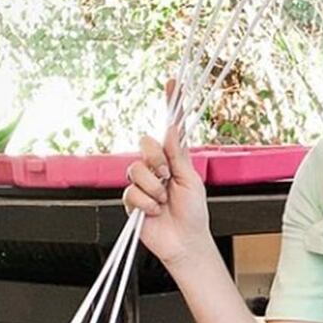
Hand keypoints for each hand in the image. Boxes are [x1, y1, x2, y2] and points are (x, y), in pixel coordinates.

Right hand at [122, 81, 211, 269]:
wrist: (184, 240)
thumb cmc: (193, 212)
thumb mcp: (190, 180)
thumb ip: (177, 155)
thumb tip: (172, 128)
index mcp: (174, 158)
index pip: (170, 128)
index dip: (171, 104)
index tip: (174, 82)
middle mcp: (156, 167)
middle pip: (145, 144)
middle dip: (156, 160)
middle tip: (168, 177)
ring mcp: (142, 182)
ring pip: (135, 169)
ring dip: (153, 188)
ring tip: (163, 200)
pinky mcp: (130, 199)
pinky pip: (130, 192)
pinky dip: (145, 203)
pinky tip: (153, 211)